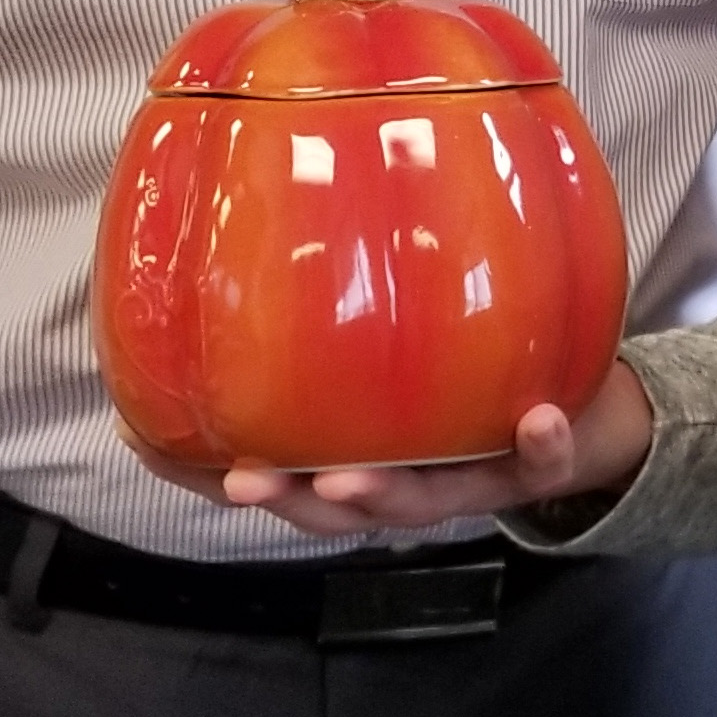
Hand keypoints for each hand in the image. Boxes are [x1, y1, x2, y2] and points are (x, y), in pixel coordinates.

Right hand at [161, 357, 659, 543]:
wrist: (582, 417)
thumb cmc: (466, 375)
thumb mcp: (394, 345)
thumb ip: (335, 309)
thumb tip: (251, 208)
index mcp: (354, 458)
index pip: (262, 471)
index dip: (194, 467)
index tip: (134, 433)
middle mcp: (403, 483)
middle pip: (330, 508)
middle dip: (285, 498)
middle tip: (245, 479)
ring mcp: (469, 480)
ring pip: (420, 504)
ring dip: (385, 494)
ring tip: (355, 475)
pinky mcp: (540, 464)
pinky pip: (538, 463)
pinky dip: (536, 445)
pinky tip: (534, 416)